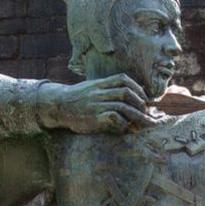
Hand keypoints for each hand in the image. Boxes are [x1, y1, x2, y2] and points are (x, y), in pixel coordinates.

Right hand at [39, 75, 156, 133]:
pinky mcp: (93, 117)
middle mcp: (99, 92)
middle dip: (140, 103)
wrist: (57, 105)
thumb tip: (128, 95)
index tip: (144, 98)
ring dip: (136, 115)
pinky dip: (123, 122)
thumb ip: (108, 89)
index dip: (137, 88)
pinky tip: (125, 126)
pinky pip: (113, 117)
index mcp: (100, 83)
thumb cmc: (78, 99)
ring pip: (122, 106)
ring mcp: (96, 104)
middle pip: (126, 92)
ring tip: (143, 122)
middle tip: (146, 112)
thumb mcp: (92, 88)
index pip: (123, 79)